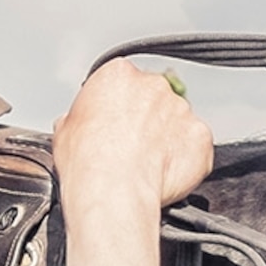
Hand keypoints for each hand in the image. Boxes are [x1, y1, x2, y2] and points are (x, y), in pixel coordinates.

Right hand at [52, 62, 212, 229]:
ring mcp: (181, 110)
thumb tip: (81, 127)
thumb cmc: (88, 162)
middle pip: (155, 98)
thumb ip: (81, 118)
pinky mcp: (200, 136)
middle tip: (132, 147)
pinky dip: (187, 159)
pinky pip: (196, 146)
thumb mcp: (65, 131)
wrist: (113, 190)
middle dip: (147, 120)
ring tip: (148, 165)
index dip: (120, 107)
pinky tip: (167, 174)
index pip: (123, 82)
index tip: (116, 124)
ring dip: (168, 139)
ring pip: (178, 122)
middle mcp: (153, 86)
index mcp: (117, 76)